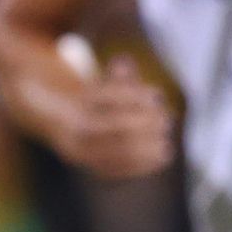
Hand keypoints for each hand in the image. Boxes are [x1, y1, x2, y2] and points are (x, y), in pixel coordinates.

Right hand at [48, 55, 174, 178]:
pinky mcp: (92, 167)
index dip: (135, 94)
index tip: (158, 94)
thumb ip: (116, 76)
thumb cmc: (96, 100)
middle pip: (114, 126)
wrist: (64, 125)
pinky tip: (164, 157)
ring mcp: (81, 151)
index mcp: (75, 105)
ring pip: (117, 150)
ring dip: (148, 147)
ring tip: (166, 142)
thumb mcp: (103, 84)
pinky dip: (143, 164)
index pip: (106, 96)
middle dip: (145, 122)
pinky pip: (118, 170)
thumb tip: (124, 61)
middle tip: (166, 119)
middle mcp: (73, 130)